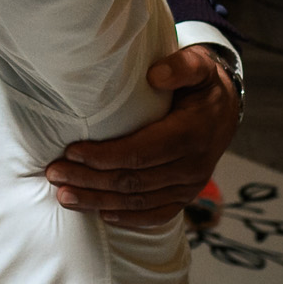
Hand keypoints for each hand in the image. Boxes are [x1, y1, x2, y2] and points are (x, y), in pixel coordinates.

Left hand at [44, 49, 239, 229]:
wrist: (227, 110)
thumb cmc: (202, 84)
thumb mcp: (199, 65)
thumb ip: (181, 66)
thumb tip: (155, 75)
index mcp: (191, 134)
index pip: (140, 153)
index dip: (103, 156)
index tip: (71, 151)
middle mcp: (192, 166)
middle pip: (132, 181)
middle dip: (89, 180)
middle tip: (55, 174)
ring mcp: (190, 186)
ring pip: (138, 201)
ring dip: (99, 201)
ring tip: (64, 197)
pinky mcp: (186, 197)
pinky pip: (156, 215)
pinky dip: (127, 218)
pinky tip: (101, 214)